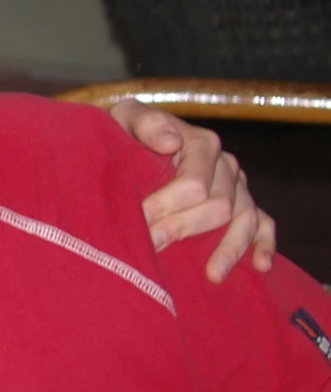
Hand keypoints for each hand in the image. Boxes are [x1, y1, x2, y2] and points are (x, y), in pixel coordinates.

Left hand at [113, 100, 275, 281]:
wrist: (132, 141)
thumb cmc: (127, 132)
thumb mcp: (127, 117)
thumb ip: (147, 123)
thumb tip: (171, 142)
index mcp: (201, 144)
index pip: (195, 182)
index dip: (168, 204)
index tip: (141, 221)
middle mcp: (225, 165)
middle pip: (218, 205)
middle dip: (185, 228)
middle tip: (153, 247)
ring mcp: (238, 186)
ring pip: (244, 219)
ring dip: (229, 248)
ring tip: (212, 274)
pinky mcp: (244, 204)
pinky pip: (263, 224)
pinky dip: (264, 244)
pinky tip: (260, 266)